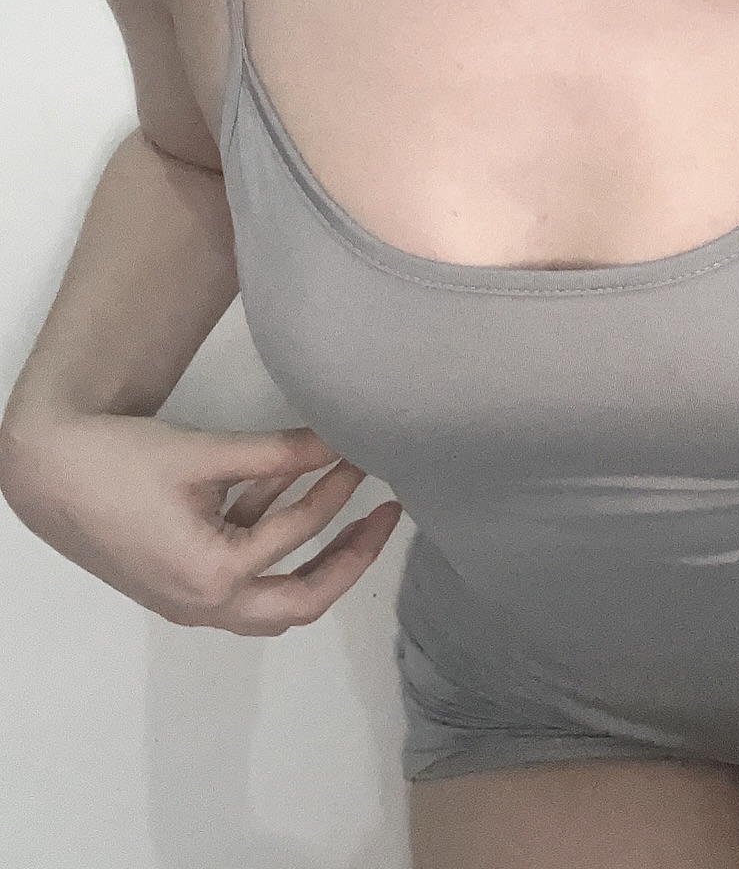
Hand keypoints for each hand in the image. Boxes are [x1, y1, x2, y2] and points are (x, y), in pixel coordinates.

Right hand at [1, 412, 402, 634]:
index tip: (363, 452)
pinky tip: (286, 492)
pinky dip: (268, 541)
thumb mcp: (207, 452)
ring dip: (313, 556)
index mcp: (212, 576)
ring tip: (353, 509)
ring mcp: (188, 600)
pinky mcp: (177, 582)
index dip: (337, 488)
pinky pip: (239, 576)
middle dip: (349, 558)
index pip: (297, 533)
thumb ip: (278, 452)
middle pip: (299, 602)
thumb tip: (341, 441)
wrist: (45, 469)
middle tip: (386, 515)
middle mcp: (202, 604)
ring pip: (272, 599)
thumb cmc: (119, 460)